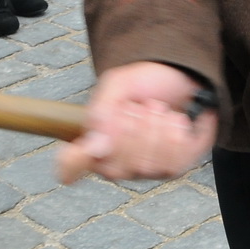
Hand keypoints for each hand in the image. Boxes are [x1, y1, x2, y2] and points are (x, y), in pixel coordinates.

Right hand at [56, 62, 216, 183]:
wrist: (178, 77)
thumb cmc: (142, 84)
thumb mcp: (119, 84)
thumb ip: (103, 108)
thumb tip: (95, 142)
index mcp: (92, 143)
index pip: (70, 167)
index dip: (72, 163)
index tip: (88, 145)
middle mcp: (114, 164)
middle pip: (118, 167)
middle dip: (134, 129)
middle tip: (139, 107)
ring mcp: (143, 170)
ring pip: (148, 166)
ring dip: (158, 128)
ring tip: (158, 110)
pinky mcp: (171, 168)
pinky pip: (174, 163)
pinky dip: (177, 134)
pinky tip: (175, 119)